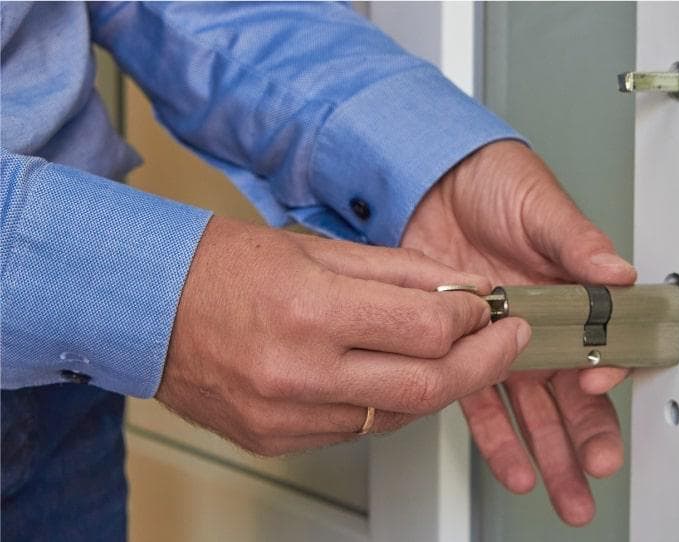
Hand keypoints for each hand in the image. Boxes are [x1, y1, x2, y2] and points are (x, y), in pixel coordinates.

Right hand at [158, 216, 529, 456]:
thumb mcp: (320, 250)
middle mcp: (297, 372)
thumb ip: (403, 274)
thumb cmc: (222, 268)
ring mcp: (286, 416)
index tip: (491, 310)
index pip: (426, 331)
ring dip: (439, 386)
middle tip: (506, 343)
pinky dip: (390, 405)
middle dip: (483, 365)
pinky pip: (358, 431)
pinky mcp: (277, 441)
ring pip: (398, 416)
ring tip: (454, 354)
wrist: (143, 307)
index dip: (474, 322)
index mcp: (309, 311)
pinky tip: (398, 377)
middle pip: (426, 387)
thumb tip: (467, 289)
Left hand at [402, 140, 636, 525]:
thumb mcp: (542, 207)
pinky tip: (515, 468)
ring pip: (535, 410)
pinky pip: (483, 403)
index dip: (609, 367)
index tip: (597, 379)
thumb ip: (577, 242)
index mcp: (574, 294)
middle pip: (576, 392)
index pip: (604, 343)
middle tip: (597, 467)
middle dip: (589, 435)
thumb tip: (617, 270)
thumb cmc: (496, 182)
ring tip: (565, 491)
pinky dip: (499, 439)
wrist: (434, 177)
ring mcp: (504, 344)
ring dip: (550, 452)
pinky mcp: (463, 351)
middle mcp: (544, 326)